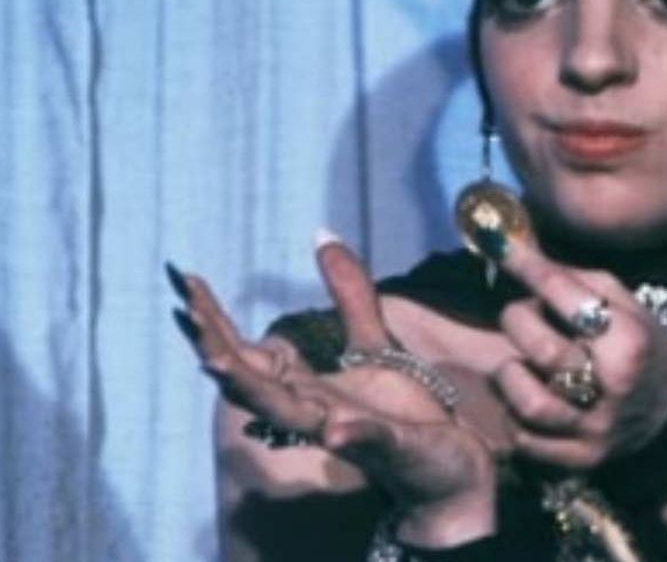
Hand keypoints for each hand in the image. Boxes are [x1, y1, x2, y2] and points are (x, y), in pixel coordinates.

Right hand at [171, 238, 505, 545]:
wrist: (445, 466)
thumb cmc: (401, 409)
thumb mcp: (375, 342)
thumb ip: (350, 295)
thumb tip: (321, 236)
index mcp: (303, 386)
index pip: (245, 351)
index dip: (214, 319)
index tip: (187, 280)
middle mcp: (310, 410)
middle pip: (249, 379)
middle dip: (214, 346)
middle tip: (187, 310)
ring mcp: (343, 431)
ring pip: (285, 411)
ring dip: (249, 387)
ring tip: (214, 359)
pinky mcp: (386, 448)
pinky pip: (363, 440)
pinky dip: (348, 434)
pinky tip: (331, 429)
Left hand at [484, 231, 666, 470]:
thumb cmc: (643, 347)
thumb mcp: (625, 305)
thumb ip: (574, 280)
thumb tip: (516, 251)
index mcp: (629, 339)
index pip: (564, 293)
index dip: (526, 265)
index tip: (498, 243)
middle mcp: (615, 386)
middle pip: (541, 348)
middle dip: (518, 322)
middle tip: (523, 316)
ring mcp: (598, 428)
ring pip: (527, 403)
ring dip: (510, 376)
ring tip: (519, 365)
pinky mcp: (581, 460)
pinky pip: (526, 442)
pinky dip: (514, 417)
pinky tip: (526, 398)